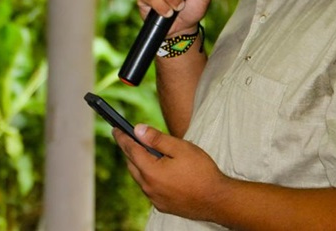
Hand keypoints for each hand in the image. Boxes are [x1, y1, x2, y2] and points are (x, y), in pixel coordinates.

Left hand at [113, 125, 230, 220]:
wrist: (219, 201)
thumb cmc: (202, 172)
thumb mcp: (181, 148)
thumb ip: (156, 138)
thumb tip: (137, 129)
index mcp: (150, 171)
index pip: (130, 149)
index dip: (122, 137)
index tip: (115, 128)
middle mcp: (149, 187)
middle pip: (131, 164)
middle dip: (129, 150)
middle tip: (130, 138)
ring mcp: (155, 199)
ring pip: (139, 177)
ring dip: (139, 164)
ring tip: (145, 152)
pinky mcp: (163, 206)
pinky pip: (149, 188)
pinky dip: (148, 177)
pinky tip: (158, 171)